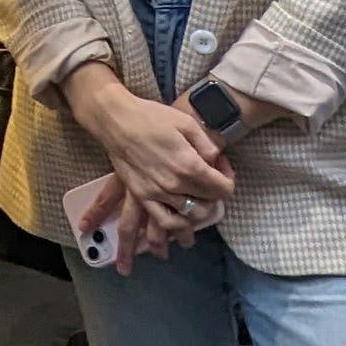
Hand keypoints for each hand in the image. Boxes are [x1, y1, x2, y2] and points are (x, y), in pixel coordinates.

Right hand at [62, 57, 233, 234]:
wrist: (116, 121)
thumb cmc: (152, 117)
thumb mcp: (188, 123)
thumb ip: (208, 145)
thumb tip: (216, 161)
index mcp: (190, 166)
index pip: (223, 188)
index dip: (228, 178)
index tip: (221, 166)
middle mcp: (175, 186)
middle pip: (207, 205)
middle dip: (214, 195)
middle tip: (210, 181)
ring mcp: (157, 194)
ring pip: (187, 219)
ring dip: (197, 214)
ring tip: (197, 205)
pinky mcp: (141, 196)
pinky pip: (161, 221)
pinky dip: (173, 227)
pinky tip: (178, 224)